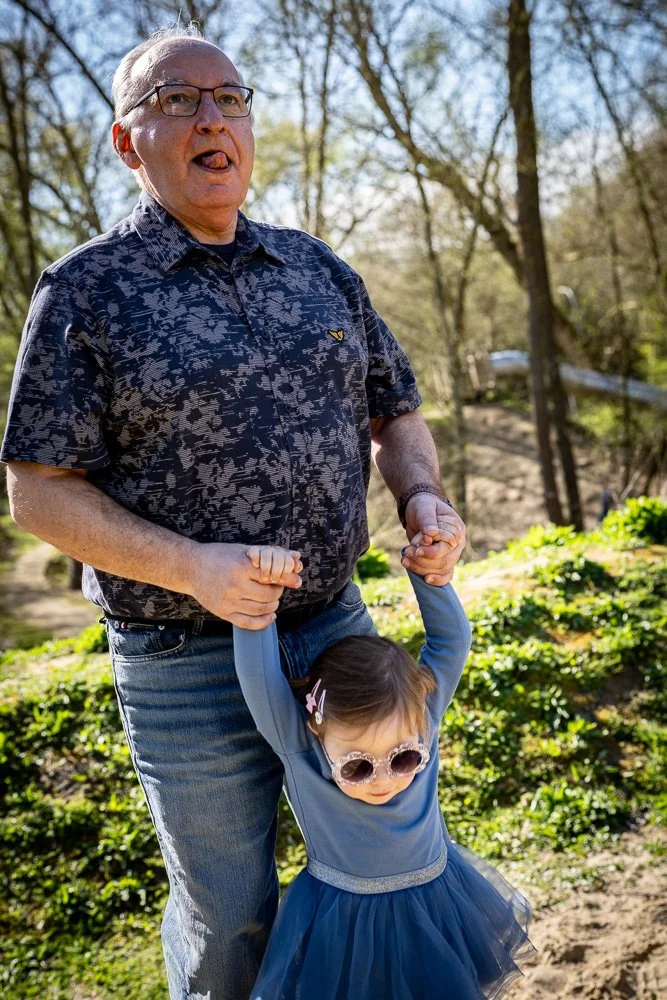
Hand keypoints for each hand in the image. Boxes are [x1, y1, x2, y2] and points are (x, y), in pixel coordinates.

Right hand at [187, 542, 301, 629]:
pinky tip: (270, 616)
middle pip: (269, 595)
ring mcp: (228, 601)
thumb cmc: (219, 556)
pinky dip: (263, 622)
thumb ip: (270, 555)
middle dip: (278, 592)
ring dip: (273, 605)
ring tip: (272, 598)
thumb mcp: (243, 551)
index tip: (290, 579)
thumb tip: (297, 558)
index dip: (285, 579)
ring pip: (261, 610)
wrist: (191, 567)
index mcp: (241, 566)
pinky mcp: (223, 612)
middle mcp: (234, 585)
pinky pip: (249, 623)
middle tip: (277, 587)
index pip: (273, 576)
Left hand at [401, 494, 465, 585]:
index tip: (414, 548)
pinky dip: (437, 580)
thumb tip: (430, 533)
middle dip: (423, 560)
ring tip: (404, 559)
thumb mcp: (424, 507)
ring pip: (441, 569)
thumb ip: (427, 519)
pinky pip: (445, 575)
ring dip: (421, 568)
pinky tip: (426, 579)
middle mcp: (457, 544)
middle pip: (444, 561)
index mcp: (457, 529)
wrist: (419, 512)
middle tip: (406, 552)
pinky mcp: (443, 560)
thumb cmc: (423, 507)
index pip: (447, 546)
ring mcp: (451, 554)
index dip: (430, 551)